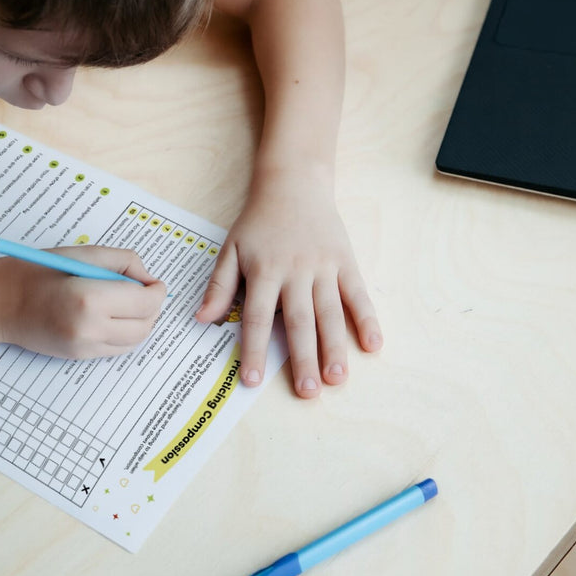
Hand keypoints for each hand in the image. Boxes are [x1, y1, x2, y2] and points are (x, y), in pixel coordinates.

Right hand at [0, 246, 167, 357]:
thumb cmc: (37, 272)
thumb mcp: (83, 254)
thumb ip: (123, 262)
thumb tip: (149, 279)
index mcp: (90, 299)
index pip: (145, 302)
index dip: (157, 291)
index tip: (154, 282)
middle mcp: (89, 329)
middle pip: (145, 325)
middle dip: (152, 307)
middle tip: (144, 290)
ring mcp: (84, 348)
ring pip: (134, 341)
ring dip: (141, 322)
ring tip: (127, 302)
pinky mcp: (79, 357)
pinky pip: (117, 349)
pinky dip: (124, 332)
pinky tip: (111, 315)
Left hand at [195, 174, 380, 397]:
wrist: (294, 183)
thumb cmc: (259, 221)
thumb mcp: (232, 249)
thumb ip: (220, 286)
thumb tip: (202, 319)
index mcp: (264, 271)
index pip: (258, 318)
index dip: (254, 350)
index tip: (252, 380)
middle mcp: (296, 272)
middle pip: (299, 322)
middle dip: (303, 359)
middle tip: (308, 392)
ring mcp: (324, 267)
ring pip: (330, 313)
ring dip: (335, 347)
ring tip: (337, 378)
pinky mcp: (345, 262)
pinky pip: (357, 294)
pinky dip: (367, 319)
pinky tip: (372, 345)